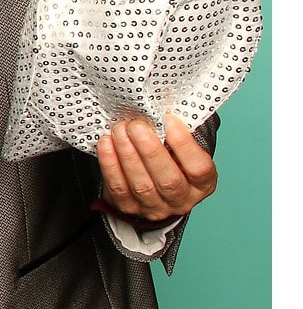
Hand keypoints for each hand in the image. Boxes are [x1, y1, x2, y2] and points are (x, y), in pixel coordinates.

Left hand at [97, 115, 217, 220]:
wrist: (148, 188)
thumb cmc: (168, 159)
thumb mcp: (180, 149)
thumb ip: (175, 133)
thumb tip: (163, 100)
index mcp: (202, 184)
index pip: (198, 168)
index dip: (184, 144)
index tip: (168, 120)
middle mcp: (181, 200)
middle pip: (167, 180)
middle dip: (149, 150)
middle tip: (136, 125)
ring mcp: (154, 207)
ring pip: (141, 185)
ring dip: (127, 154)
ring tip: (120, 129)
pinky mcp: (128, 208)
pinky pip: (118, 187)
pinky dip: (110, 164)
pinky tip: (106, 143)